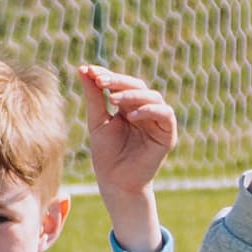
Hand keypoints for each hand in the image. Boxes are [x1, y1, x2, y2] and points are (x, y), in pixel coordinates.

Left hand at [78, 64, 178, 245]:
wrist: (116, 182)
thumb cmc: (106, 154)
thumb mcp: (97, 121)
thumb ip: (94, 96)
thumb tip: (83, 68)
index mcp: (129, 106)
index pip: (122, 83)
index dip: (107, 75)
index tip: (89, 71)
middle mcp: (145, 110)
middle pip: (137, 86)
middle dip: (119, 81)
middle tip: (101, 81)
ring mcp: (158, 121)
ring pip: (152, 96)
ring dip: (133, 95)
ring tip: (113, 100)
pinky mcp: (168, 133)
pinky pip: (165, 114)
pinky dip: (149, 110)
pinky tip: (131, 115)